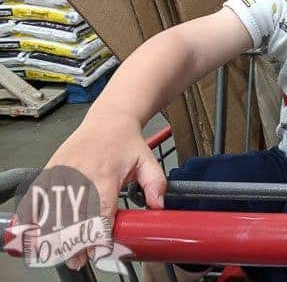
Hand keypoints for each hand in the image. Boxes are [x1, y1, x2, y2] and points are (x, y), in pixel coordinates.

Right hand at [44, 112, 165, 269]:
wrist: (108, 119)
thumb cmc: (127, 142)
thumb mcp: (148, 161)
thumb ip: (156, 184)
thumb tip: (158, 206)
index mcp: (106, 175)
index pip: (100, 211)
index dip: (97, 234)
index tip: (98, 250)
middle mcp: (82, 174)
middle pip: (74, 215)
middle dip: (75, 240)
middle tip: (78, 258)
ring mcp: (64, 171)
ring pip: (54, 208)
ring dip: (56, 232)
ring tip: (61, 250)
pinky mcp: (52, 169)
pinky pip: (40, 195)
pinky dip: (37, 212)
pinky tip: (39, 228)